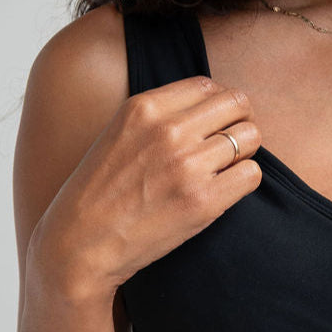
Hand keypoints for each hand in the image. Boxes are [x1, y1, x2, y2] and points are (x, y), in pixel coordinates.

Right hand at [29, 75, 262, 301]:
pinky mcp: (203, 200)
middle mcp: (168, 130)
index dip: (221, 102)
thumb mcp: (121, 133)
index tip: (219, 121)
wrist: (79, 245)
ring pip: (250, 137)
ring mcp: (187, 165)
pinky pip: (252, 174)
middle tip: (233, 143)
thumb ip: (162, 115)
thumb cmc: (101, 192)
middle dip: (242, 121)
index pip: (208, 85)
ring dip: (244, 153)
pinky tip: (224, 190)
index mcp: (144, 107)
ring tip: (223, 170)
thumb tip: (213, 103)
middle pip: (238, 104)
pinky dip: (244, 181)